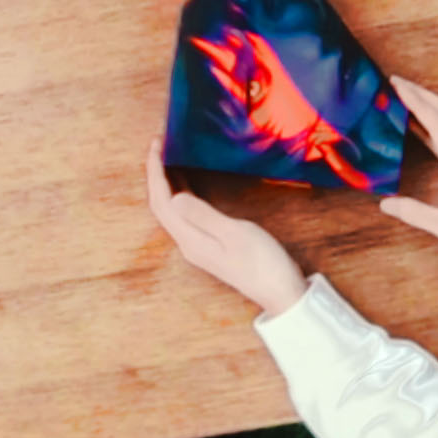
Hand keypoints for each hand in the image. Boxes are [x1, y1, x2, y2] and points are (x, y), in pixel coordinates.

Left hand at [145, 139, 307, 315]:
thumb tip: (174, 196)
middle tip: (160, 144)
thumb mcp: (235, 234)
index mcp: (191, 240)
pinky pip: (187, 215)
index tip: (156, 144)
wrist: (282, 293)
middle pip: (162, 206)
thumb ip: (204, 215)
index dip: (155, 172)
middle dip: (157, 175)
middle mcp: (189, 243)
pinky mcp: (210, 244)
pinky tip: (189, 184)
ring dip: (168, 184)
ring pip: (173, 210)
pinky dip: (183, 194)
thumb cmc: (263, 264)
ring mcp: (199, 245)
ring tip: (169, 157)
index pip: (161, 202)